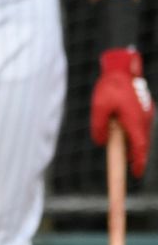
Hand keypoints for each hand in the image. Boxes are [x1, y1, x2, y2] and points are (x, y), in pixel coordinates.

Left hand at [93, 48, 153, 176]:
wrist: (122, 71)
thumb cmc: (110, 88)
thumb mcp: (99, 108)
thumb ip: (99, 127)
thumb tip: (101, 142)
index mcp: (134, 121)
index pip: (139, 147)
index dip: (138, 162)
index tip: (136, 174)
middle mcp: (143, 120)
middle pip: (142, 144)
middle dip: (137, 157)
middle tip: (133, 170)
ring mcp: (145, 116)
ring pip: (141, 136)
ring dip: (134, 146)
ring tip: (127, 155)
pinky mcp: (143, 112)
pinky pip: (139, 128)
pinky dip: (134, 136)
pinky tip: (125, 136)